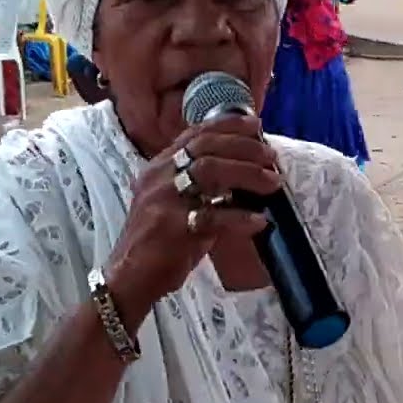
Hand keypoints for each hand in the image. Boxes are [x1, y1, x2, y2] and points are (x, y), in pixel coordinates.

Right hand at [105, 115, 279, 316]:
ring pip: (210, 170)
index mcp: (159, 167)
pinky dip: (240, 217)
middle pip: (206, 146)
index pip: (195, 134)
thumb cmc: (159, 242)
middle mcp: (159, 177)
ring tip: (272, 183)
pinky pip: (213, 216)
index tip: (255, 125)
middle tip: (271, 156)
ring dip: (247, 173)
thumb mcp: (177, 204)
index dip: (227, 125)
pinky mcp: (172, 227)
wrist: (130, 277)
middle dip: (244, 147)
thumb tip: (245, 174)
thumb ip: (202, 186)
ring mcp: (163, 200)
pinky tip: (259, 221)